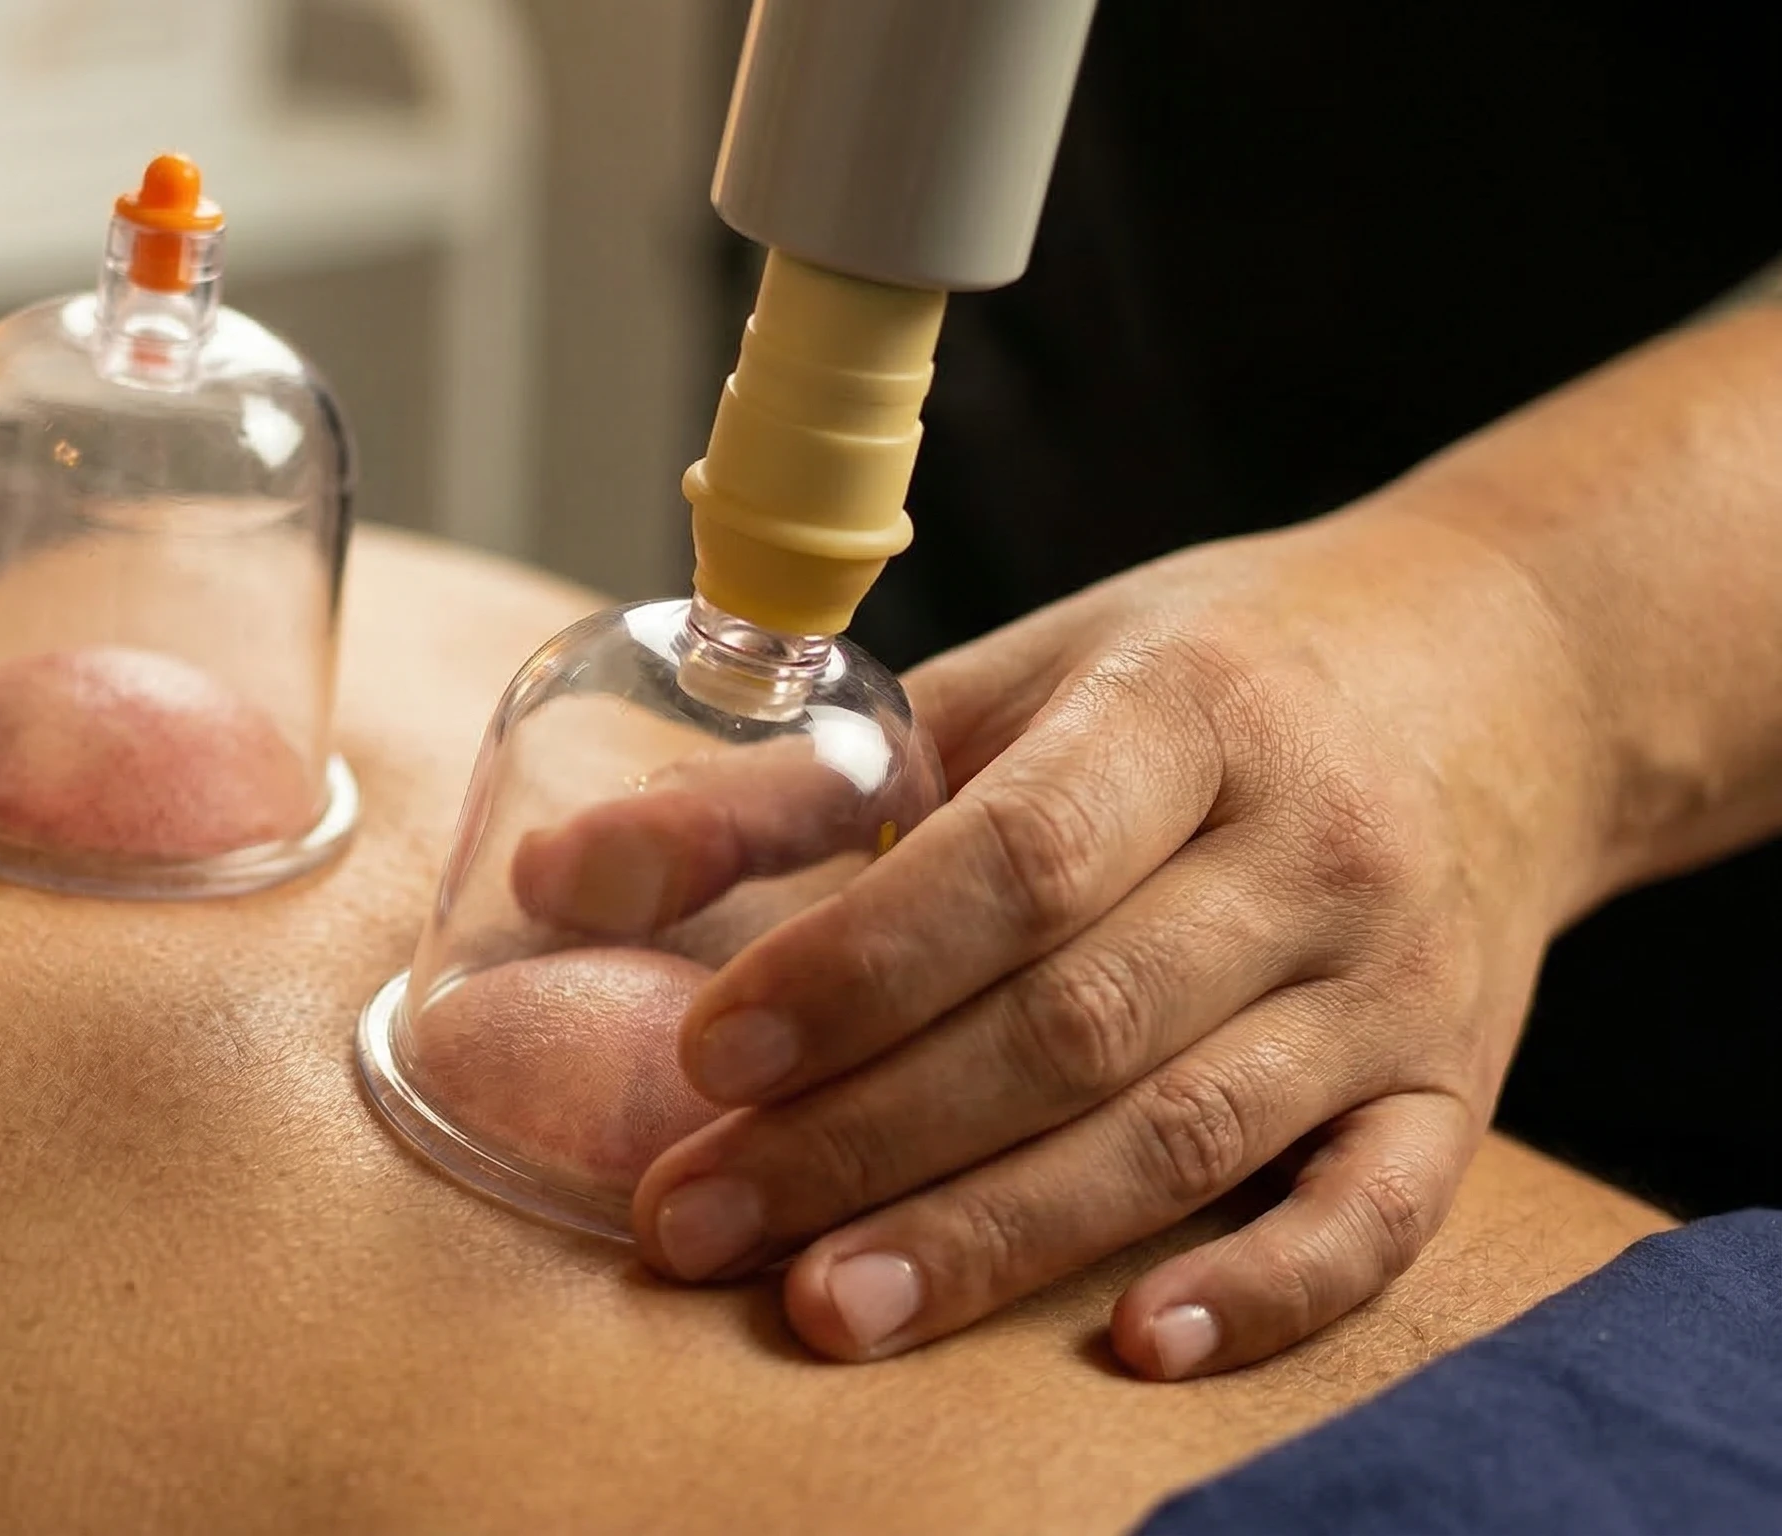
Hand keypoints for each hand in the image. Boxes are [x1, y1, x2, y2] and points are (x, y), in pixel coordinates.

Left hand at [535, 507, 1603, 1377]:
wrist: (1493, 675)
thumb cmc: (1199, 678)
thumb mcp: (1008, 681)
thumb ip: (790, 789)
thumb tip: (560, 882)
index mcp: (1190, 709)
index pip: (1018, 858)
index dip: (856, 967)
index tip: (706, 1052)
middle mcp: (1310, 848)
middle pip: (1077, 1025)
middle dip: (866, 1136)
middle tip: (694, 1219)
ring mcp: (1394, 981)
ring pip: (1189, 1136)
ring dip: (995, 1236)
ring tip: (826, 1306)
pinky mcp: (1452, 1087)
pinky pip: (1373, 1215)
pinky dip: (1261, 1293)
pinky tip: (1130, 1346)